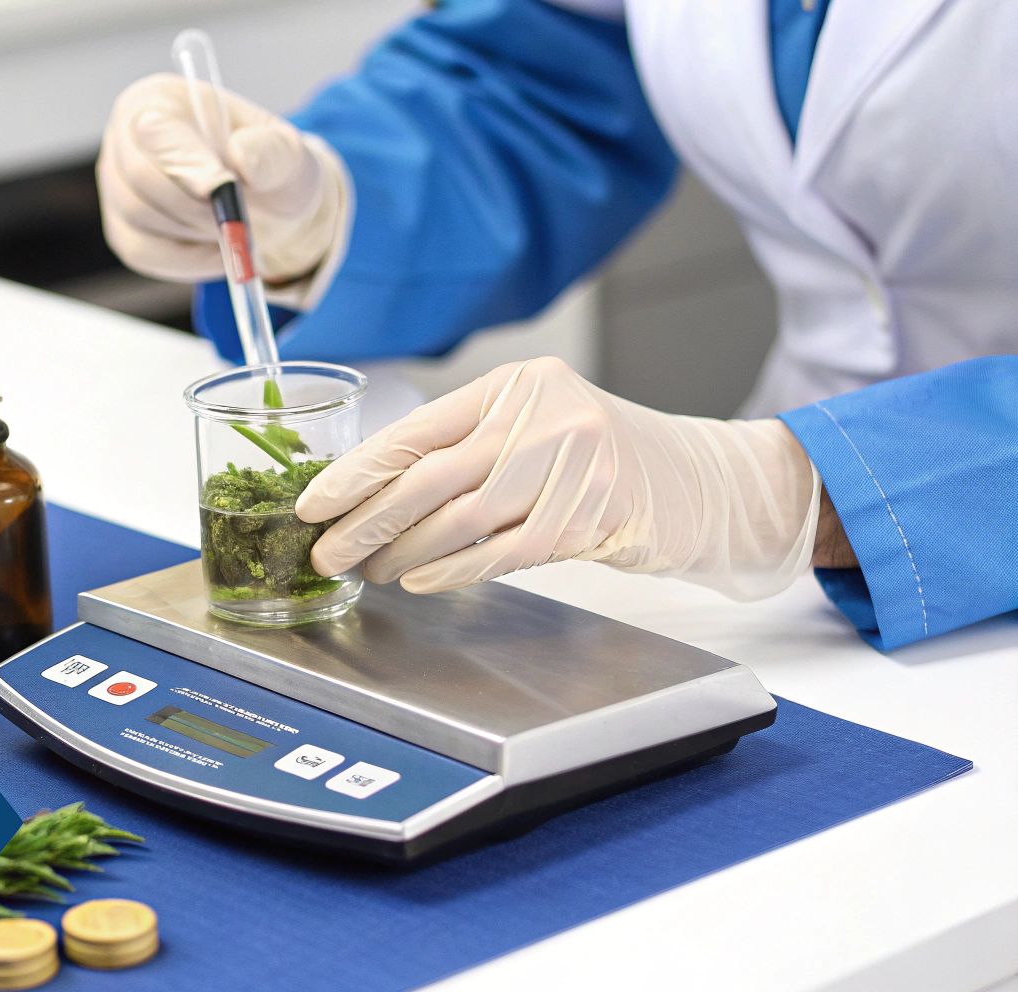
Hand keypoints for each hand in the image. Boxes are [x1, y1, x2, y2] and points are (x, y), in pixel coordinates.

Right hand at [96, 73, 347, 289]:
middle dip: (195, 205)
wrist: (268, 209)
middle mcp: (124, 139)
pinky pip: (142, 253)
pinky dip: (186, 259)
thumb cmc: (269, 170)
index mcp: (159, 100)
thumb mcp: (288, 154)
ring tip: (230, 225)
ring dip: (194, 231)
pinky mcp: (123, 231)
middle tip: (237, 219)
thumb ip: (271, 152)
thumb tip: (240, 157)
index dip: (185, 161)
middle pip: (139, 177)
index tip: (222, 188)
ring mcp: (116, 187)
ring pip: (138, 218)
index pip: (156, 129)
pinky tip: (214, 248)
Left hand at [296, 357, 822, 598]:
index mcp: (514, 385)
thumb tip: (375, 492)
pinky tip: (420, 580)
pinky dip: (454, 569)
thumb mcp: (536, 428)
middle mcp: (541, 414)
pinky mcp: (592, 514)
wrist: (704, 483)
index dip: (357, 471)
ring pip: (459, 517)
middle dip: (366, 520)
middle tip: (327, 550)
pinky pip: (502, 551)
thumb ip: (470, 446)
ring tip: (369, 571)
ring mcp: (571, 463)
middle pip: (428, 476)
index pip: (415, 429)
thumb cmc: (605, 460)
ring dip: (402, 552)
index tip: (313, 501)